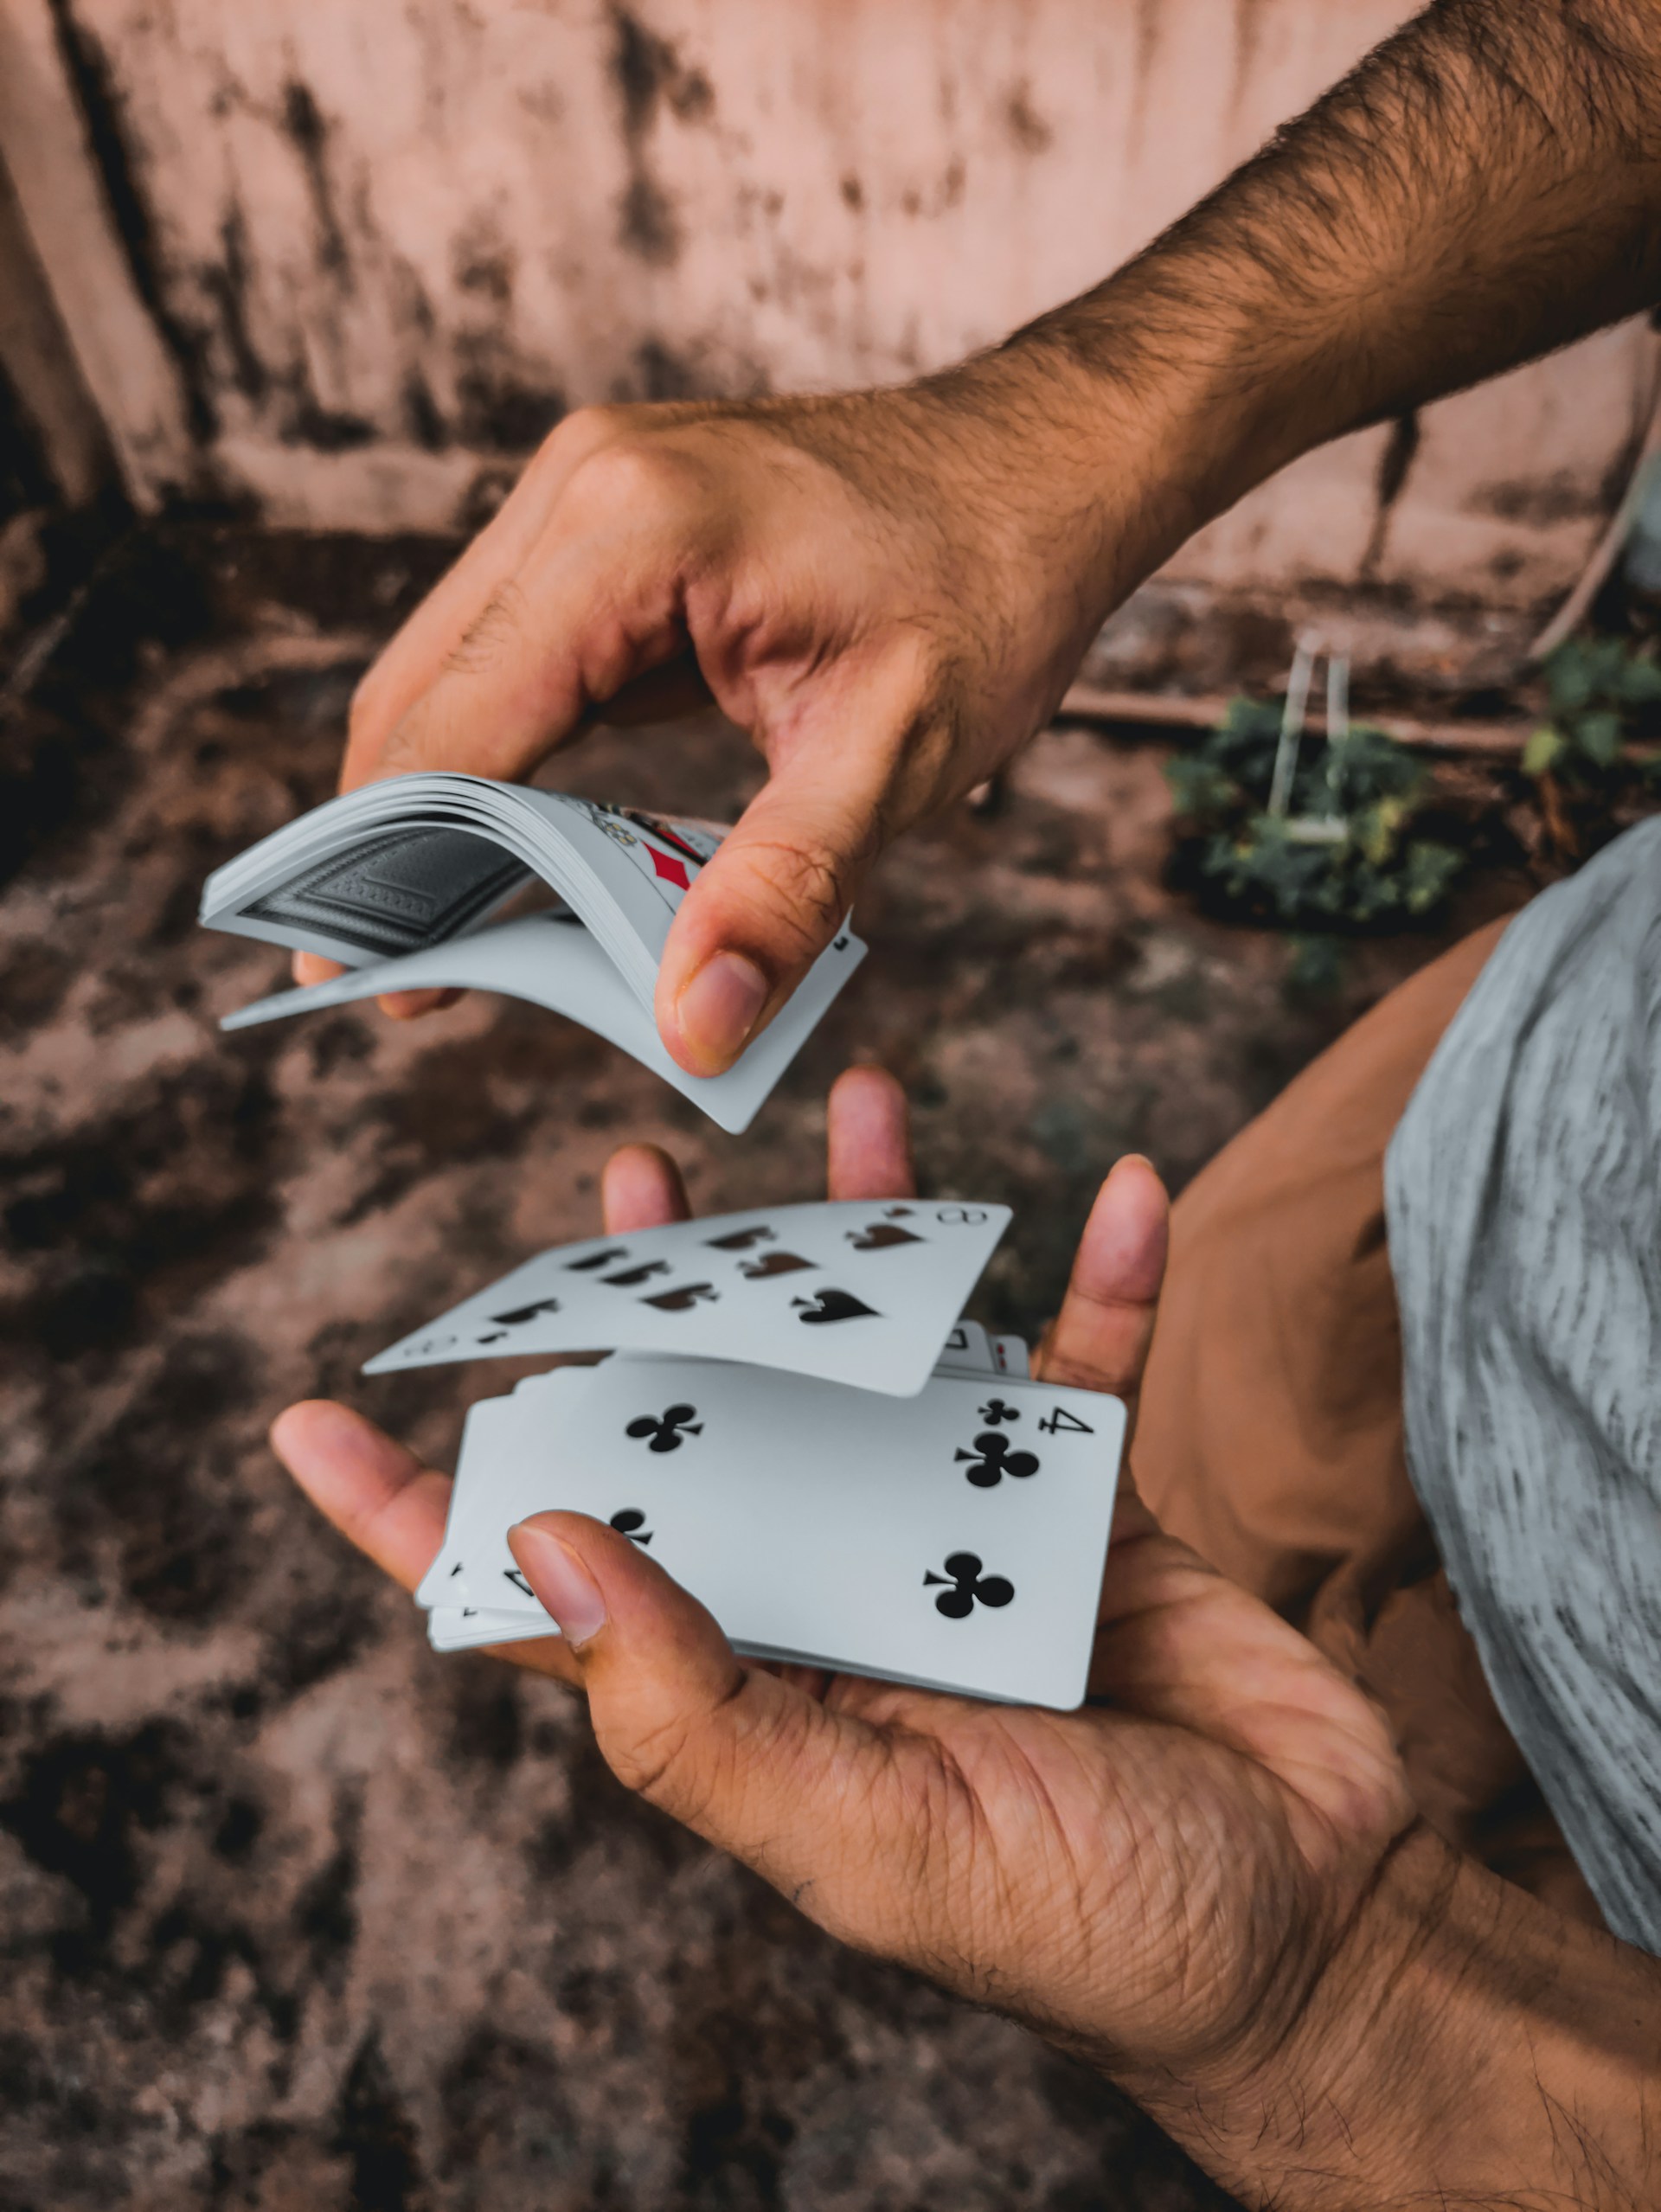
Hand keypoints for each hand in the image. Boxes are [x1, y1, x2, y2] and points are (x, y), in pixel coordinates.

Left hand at [273, 1067, 1417, 2196]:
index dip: (429, 1516)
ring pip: (893, 1358)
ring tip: (865, 1110)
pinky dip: (1106, 1274)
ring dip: (880, 1238)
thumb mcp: (864, 1841)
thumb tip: (544, 1541)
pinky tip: (1120, 1186)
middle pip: (720, 1420)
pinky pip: (1085, 1364)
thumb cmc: (1079, 1926)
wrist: (1305, 1932)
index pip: (549, 1597)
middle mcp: (836, 1591)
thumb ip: (696, 1708)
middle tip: (628, 1184)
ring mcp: (961, 1535)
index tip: (318, 1421)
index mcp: (751, 1684)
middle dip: (667, 1304)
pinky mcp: (1085, 1504)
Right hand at [299, 368, 1185, 1064]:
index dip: (397, 869)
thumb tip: (694, 1024)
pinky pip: (515, 655)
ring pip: (451, 674)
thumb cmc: (992, 589)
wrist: (1050, 465)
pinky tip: (516, 853)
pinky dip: (500, 756)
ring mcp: (585, 495)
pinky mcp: (608, 525)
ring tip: (442, 936)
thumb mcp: (900, 754)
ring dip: (438, 802)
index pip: (456, 726)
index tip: (363, 983)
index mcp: (632, 532)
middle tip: (393, 984)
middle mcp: (579, 488)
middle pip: (419, 695)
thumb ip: (787, 890)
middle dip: (394, 846)